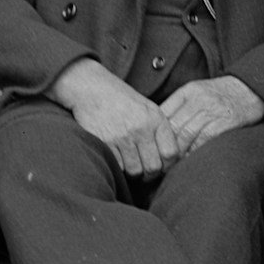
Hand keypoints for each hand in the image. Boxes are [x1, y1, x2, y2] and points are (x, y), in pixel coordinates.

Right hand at [52, 58, 180, 178]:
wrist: (92, 89)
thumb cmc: (122, 101)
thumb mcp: (148, 109)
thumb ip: (160, 131)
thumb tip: (170, 159)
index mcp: (156, 119)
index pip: (171, 153)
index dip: (168, 165)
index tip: (162, 166)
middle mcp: (141, 128)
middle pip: (153, 167)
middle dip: (150, 174)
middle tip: (145, 172)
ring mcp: (122, 136)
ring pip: (134, 171)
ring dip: (133, 172)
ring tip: (131, 165)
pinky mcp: (104, 143)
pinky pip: (117, 166)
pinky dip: (118, 167)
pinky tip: (118, 159)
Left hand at [158, 74, 263, 154]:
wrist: (253, 87)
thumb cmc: (222, 93)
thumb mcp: (198, 91)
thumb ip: (178, 106)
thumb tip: (155, 128)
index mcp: (188, 91)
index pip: (162, 114)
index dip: (153, 134)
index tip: (149, 149)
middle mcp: (199, 99)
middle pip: (172, 126)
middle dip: (162, 147)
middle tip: (155, 163)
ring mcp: (213, 109)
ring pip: (185, 135)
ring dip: (176, 153)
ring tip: (170, 165)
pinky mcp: (226, 121)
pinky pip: (204, 140)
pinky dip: (194, 152)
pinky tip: (189, 159)